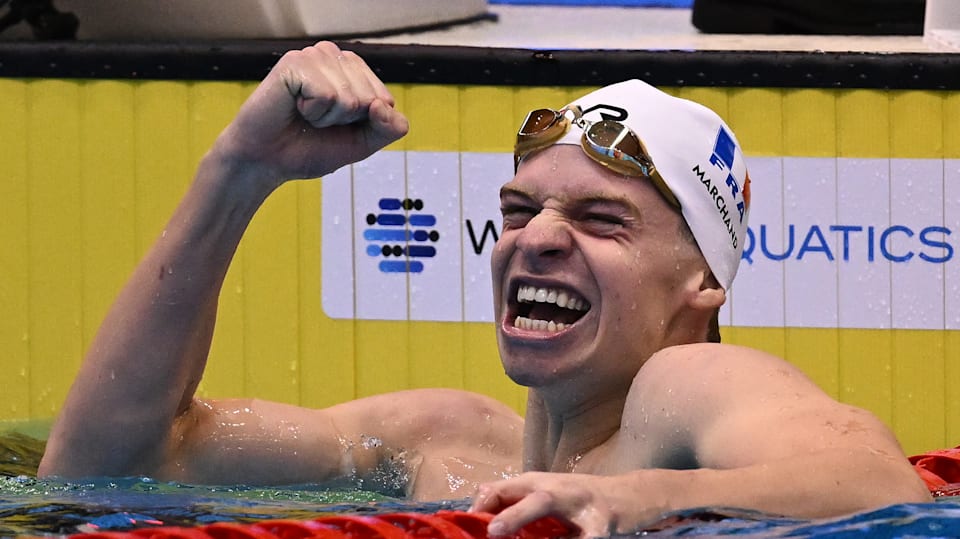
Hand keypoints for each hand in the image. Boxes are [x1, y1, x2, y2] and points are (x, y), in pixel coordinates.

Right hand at [214, 41, 408, 186]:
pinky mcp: (295, 62)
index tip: (335, 126)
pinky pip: (328, 95)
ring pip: (350, 96)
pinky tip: (295, 106)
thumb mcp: (361, 143)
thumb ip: (388, 129)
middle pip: (370, 97)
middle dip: (345, 121)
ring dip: (328, 117)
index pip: (385, 99)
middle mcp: (334, 56)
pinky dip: (313, 112)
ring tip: (305, 114)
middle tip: (316, 121)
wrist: (268, 161)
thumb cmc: (310, 148)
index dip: (362, 124)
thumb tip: (385, 107)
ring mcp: (314, 56)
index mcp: (353, 70)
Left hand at [470, 472, 664, 538]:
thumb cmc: (582, 499)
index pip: (504, 488)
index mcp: (540, 484)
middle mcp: (560, 489)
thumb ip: (515, 497)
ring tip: (513, 532)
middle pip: (534, 495)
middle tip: (491, 531)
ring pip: (564, 513)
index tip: (465, 524)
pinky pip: (589, 537)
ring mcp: (584, 505)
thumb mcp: (547, 493)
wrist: (633, 495)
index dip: (484, 504)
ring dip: (541, 522)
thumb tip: (479, 501)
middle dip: (512, 513)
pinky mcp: (605, 523)